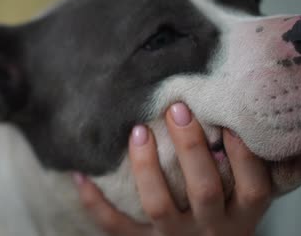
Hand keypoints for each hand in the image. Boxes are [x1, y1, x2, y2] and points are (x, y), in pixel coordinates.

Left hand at [74, 102, 271, 235]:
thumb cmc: (221, 213)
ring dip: (147, 166)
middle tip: (176, 108)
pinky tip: (80, 174)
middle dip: (190, 146)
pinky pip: (116, 224)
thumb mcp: (239, 199)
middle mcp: (209, 228)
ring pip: (159, 205)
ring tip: (139, 131)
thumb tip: (221, 114)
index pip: (251, 188)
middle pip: (204, 189)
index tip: (228, 122)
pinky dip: (95, 201)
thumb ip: (235, 168)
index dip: (243, 156)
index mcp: (240, 216)